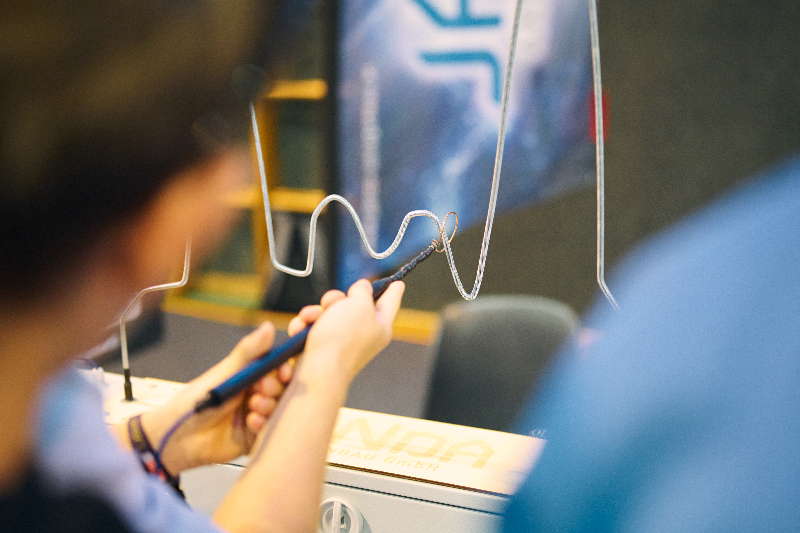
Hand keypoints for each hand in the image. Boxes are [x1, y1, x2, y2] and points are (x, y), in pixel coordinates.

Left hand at [134, 322, 293, 473]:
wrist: (176, 437)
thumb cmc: (195, 401)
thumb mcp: (225, 373)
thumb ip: (249, 352)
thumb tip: (268, 326)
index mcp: (249, 376)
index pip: (277, 368)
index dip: (285, 368)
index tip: (284, 370)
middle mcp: (255, 395)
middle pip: (282, 389)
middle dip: (275, 387)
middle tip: (262, 388)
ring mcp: (255, 416)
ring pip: (278, 409)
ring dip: (269, 405)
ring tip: (253, 405)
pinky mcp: (254, 437)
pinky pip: (269, 430)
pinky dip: (263, 424)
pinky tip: (250, 421)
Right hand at [288, 279, 404, 386]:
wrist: (318, 372)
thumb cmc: (342, 339)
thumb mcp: (360, 305)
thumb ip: (363, 292)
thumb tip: (363, 289)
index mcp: (381, 326)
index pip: (390, 302)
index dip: (393, 289)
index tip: (398, 282)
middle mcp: (365, 335)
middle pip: (354, 305)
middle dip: (337, 299)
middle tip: (331, 302)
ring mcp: (343, 343)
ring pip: (329, 315)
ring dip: (316, 312)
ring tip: (311, 318)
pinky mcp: (323, 350)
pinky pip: (314, 328)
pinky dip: (306, 326)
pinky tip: (301, 328)